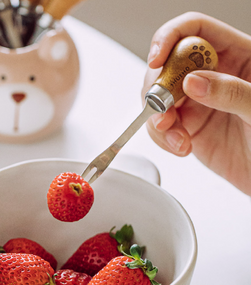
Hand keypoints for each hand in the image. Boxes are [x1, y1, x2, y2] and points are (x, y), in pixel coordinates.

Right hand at [143, 12, 250, 195]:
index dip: (170, 37)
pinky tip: (181, 145)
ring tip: (175, 135)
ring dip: (157, 118)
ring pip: (159, 98)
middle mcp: (213, 76)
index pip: (195, 29)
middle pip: (168, 65)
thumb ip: (231, 92)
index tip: (156, 59)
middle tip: (162, 109)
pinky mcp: (188, 127)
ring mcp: (198, 102)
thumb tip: (193, 81)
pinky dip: (163, 137)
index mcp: (238, 56)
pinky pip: (161, 126)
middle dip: (157, 87)